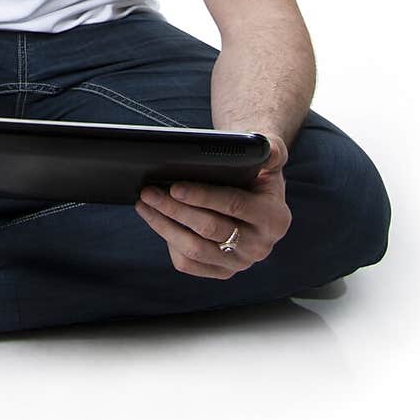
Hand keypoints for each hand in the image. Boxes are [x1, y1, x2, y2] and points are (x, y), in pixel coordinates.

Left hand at [135, 136, 290, 277]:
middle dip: (175, 209)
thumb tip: (262, 147)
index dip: (203, 196)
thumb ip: (269, 149)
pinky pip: (189, 263)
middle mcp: (261, 246)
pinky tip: (156, 220)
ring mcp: (241, 263)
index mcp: (275, 218)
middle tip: (149, 192)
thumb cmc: (256, 168)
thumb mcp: (269, 154)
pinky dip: (169, 242)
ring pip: (195, 249)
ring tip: (144, 203)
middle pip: (210, 229)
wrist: (252, 191)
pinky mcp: (221, 272)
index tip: (174, 187)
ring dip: (164, 226)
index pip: (235, 206)